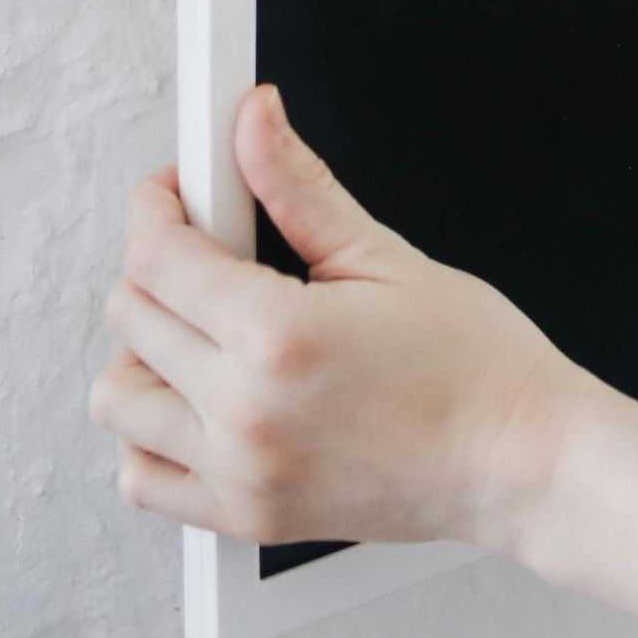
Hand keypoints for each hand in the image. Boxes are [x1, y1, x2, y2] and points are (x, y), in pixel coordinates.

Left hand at [90, 86, 588, 556]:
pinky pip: (141, 479)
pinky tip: (197, 400)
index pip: (157, 255)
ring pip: (117, 399)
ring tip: (206, 328)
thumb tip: (251, 121)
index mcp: (276, 338)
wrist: (520, 462)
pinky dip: (149, 434)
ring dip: (145, 351)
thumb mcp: (385, 257)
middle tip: (214, 248)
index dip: (158, 204)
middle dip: (161, 263)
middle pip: (131, 316)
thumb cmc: (476, 367)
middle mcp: (244, 412)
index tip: (178, 188)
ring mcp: (240, 474)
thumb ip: (298, 187)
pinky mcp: (247, 516)